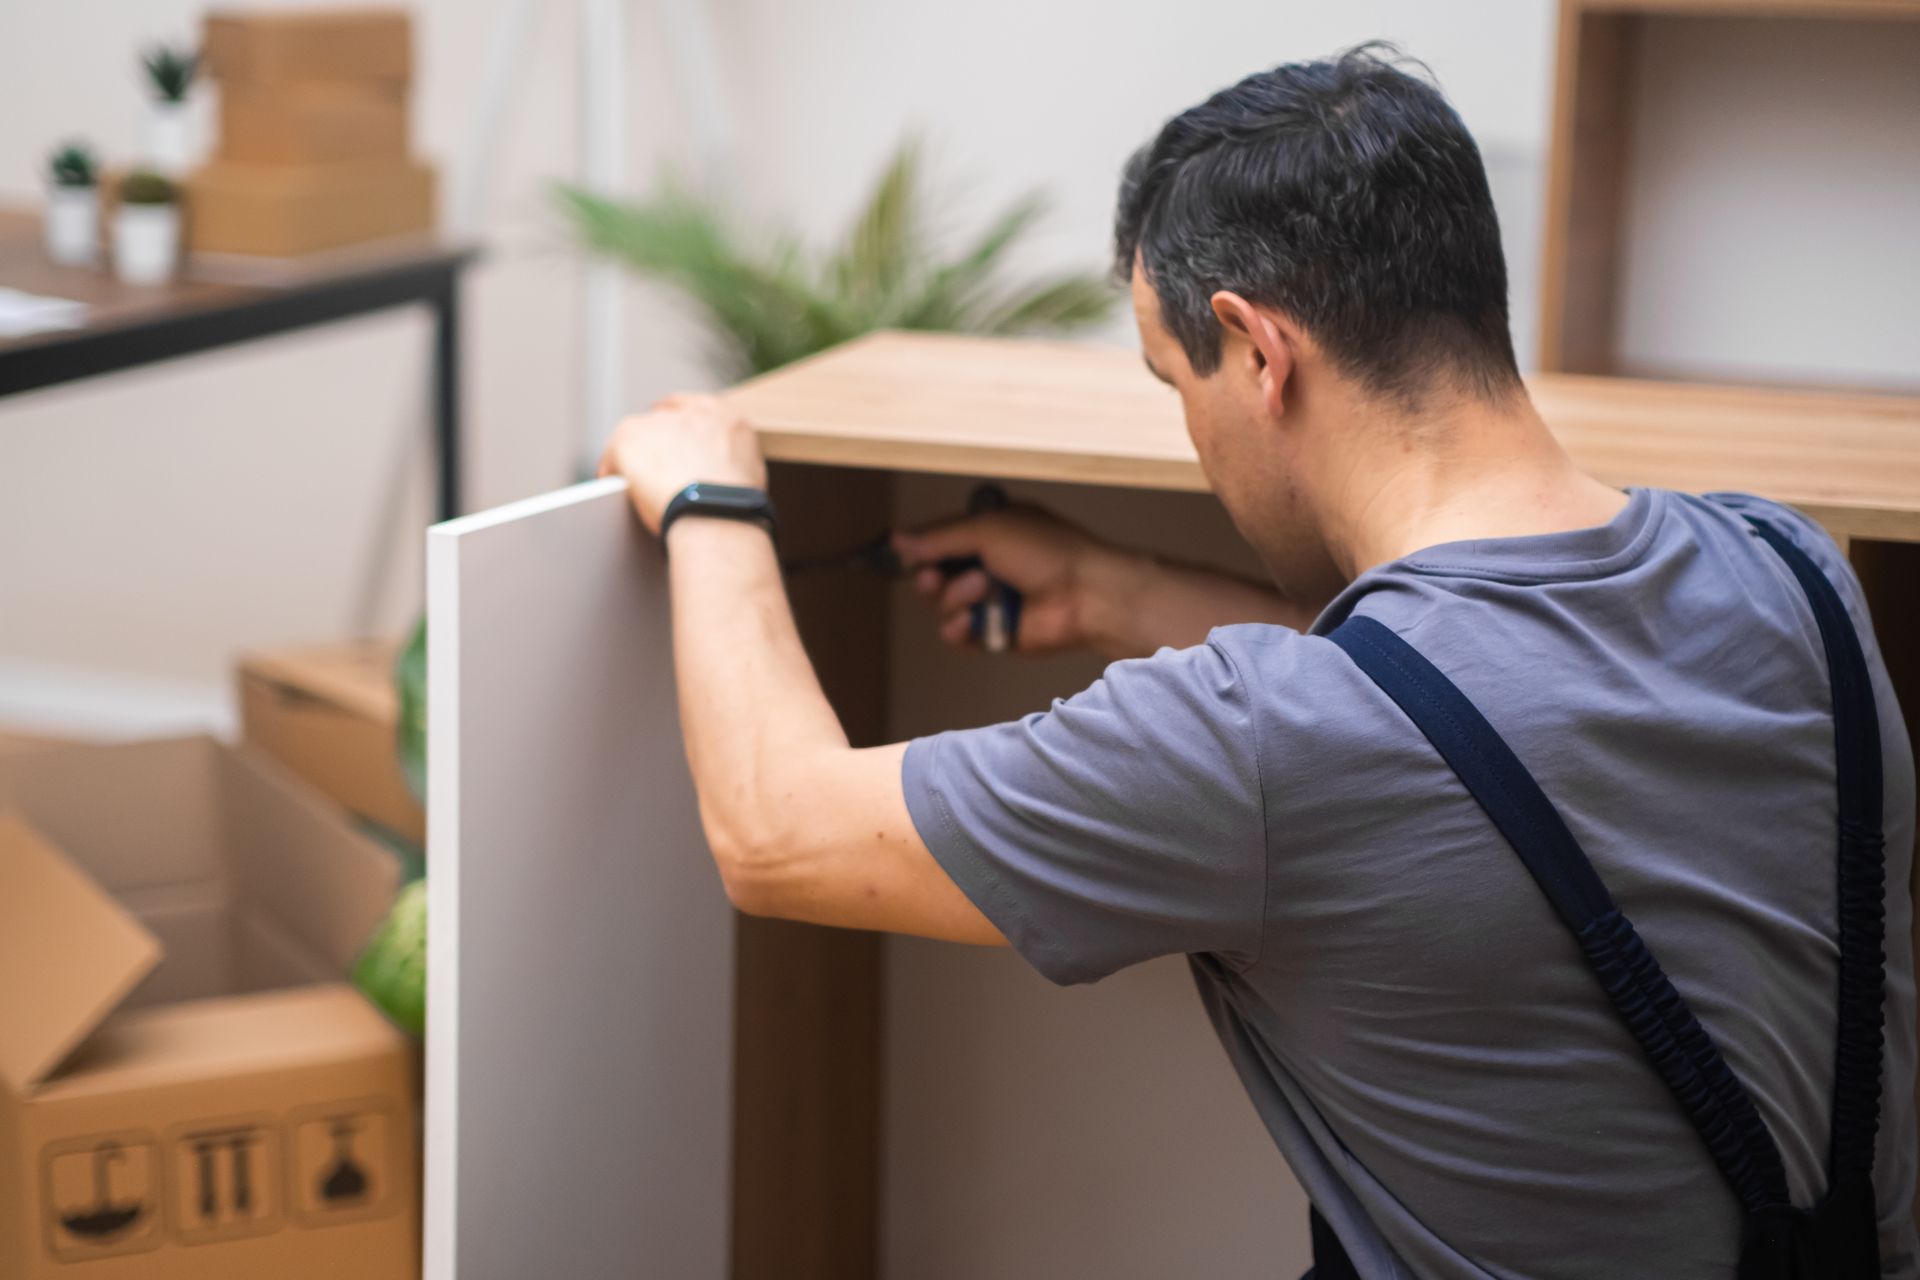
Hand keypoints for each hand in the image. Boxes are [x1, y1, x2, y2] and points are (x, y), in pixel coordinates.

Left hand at [596, 393, 767, 533]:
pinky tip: (617, 491)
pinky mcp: (629, 437)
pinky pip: (612, 456)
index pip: (690, 410)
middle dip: (656, 445)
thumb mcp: (747, 470)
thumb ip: (728, 458)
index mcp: (723, 416)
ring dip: (637, 460)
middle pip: (661, 423)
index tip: (669, 444)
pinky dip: (612, 472)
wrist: (716, 514)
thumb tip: (718, 473)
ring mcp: (658, 422)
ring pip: (637, 439)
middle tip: (655, 472)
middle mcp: (690, 412)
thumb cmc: (735, 506)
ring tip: (638, 488)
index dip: (676, 430)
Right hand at [891, 505, 1143, 655]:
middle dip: (931, 578)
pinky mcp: (993, 634)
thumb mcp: (989, 529)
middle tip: (935, 578)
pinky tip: (970, 621)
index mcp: (990, 532)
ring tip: (982, 590)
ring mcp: (990, 602)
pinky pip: (957, 635)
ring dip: (955, 598)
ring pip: (943, 606)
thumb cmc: (1046, 551)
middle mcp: (987, 566)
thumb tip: (898, 538)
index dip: (922, 547)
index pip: (941, 540)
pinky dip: (958, 628)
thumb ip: (940, 537)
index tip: (903, 553)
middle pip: (934, 577)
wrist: (1085, 594)